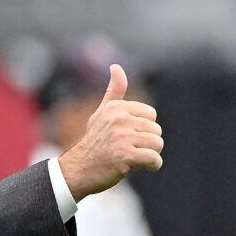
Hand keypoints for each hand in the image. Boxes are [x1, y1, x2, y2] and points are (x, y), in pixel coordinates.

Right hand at [57, 64, 162, 201]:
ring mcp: (122, 138)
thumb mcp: (102, 113)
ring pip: (157, 144)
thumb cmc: (94, 142)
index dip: (143, 128)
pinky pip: (154, 159)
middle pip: (156, 130)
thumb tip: (116, 66)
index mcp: (116, 108)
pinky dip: (152, 166)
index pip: (151, 115)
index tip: (127, 136)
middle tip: (128, 149)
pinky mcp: (125, 156)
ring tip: (133, 158)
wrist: (79, 170)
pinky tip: (141, 167)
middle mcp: (119, 119)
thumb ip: (114, 91)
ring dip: (150, 154)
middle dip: (147, 143)